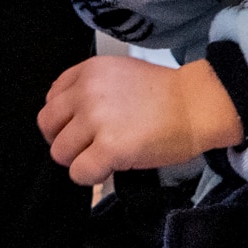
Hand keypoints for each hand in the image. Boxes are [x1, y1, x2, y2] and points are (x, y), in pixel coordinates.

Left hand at [39, 55, 243, 185]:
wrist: (199, 105)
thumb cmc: (169, 95)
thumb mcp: (122, 74)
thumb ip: (93, 88)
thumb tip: (71, 118)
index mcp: (89, 71)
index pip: (52, 99)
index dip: (64, 118)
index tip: (82, 127)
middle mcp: (87, 92)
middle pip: (48, 125)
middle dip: (65, 140)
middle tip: (89, 146)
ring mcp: (96, 120)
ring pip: (61, 152)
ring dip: (80, 159)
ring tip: (106, 156)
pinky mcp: (108, 149)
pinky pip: (79, 173)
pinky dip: (92, 176)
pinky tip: (112, 167)